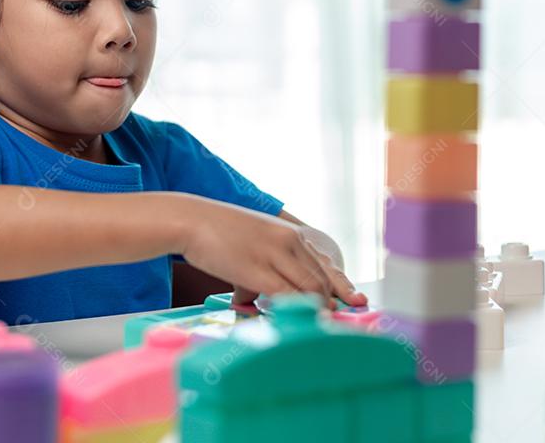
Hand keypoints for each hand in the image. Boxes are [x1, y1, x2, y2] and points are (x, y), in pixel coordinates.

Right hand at [177, 197, 366, 310]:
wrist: (190, 219)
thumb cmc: (214, 231)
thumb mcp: (249, 242)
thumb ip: (258, 267)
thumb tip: (248, 296)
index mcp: (290, 235)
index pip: (325, 265)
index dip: (342, 286)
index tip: (354, 302)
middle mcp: (289, 242)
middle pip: (322, 280)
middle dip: (331, 303)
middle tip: (331, 323)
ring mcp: (275, 255)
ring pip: (310, 289)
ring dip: (315, 310)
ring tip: (314, 326)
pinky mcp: (258, 270)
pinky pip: (286, 295)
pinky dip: (296, 310)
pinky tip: (297, 320)